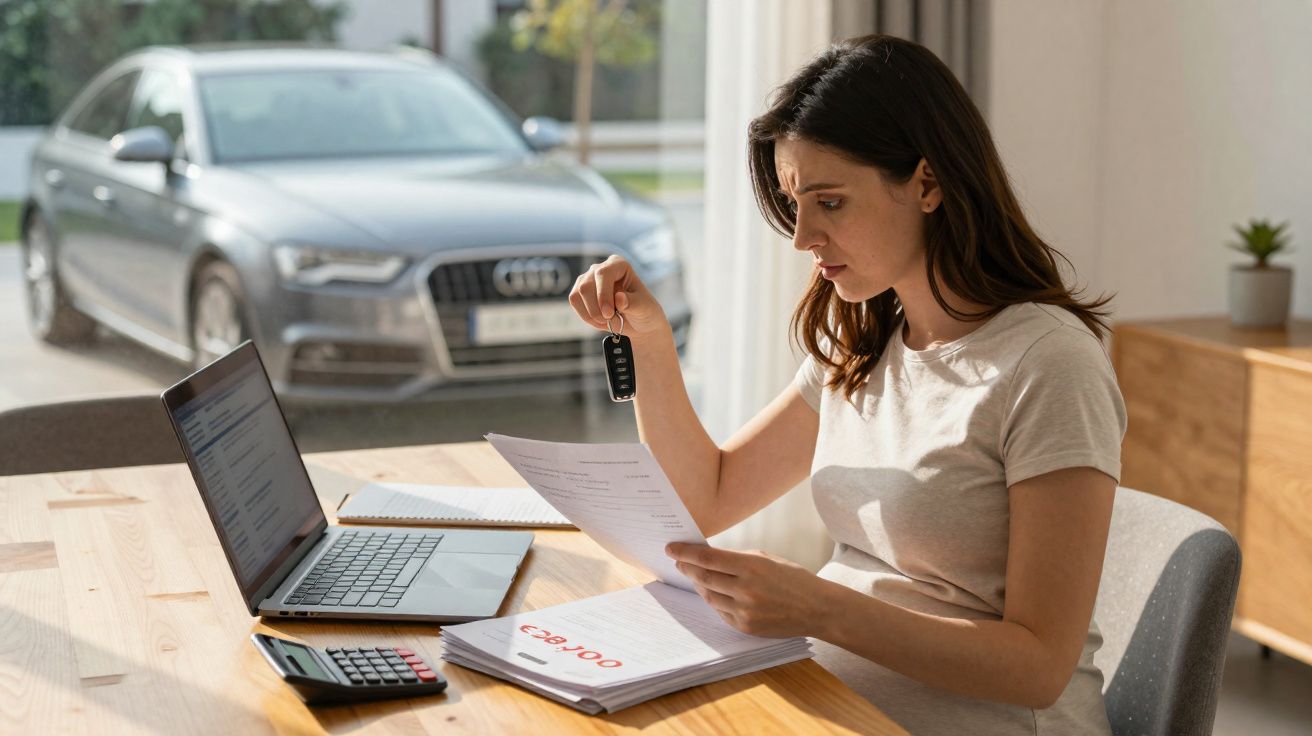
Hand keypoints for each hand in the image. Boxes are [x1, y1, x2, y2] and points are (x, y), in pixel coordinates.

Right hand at [568, 255, 668, 337]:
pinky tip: (599, 321)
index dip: (603, 294)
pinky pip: (574, 303)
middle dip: (596, 309)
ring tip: (608, 321)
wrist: (638, 323)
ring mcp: (588, 279)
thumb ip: (633, 303)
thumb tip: (619, 298)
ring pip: (577, 295)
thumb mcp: (644, 309)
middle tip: (610, 320)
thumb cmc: (644, 311)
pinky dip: (586, 316)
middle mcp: (600, 268)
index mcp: (619, 265)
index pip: (603, 273)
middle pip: (586, 286)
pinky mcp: (579, 292)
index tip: (608, 313)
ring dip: (591, 314)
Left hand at [666, 543, 833, 638]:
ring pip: (709, 596)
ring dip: (698, 585)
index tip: (671, 548)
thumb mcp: (767, 559)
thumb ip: (738, 559)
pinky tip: (710, 592)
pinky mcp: (746, 627)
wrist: (816, 608)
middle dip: (687, 568)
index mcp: (751, 566)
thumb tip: (710, 558)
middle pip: (703, 577)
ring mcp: (745, 610)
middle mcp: (746, 589)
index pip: (708, 558)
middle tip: (678, 562)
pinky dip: (713, 601)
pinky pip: (721, 612)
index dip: (686, 552)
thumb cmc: (793, 579)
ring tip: (693, 576)